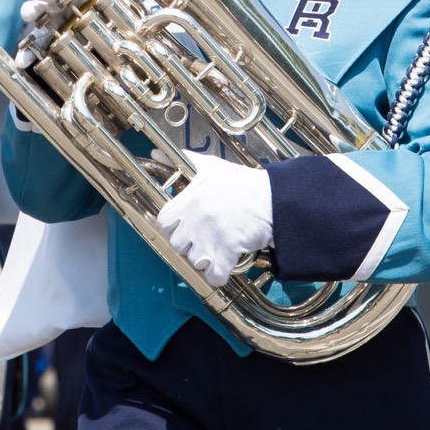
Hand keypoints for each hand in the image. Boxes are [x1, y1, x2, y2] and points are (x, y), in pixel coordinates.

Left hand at [156, 152, 273, 287]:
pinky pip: (214, 276)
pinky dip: (218, 275)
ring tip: (216, 247)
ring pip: (194, 261)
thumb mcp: (209, 165)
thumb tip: (156, 153)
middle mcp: (196, 221)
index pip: (164, 222)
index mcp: (189, 200)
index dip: (173, 226)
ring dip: (204, 258)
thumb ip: (178, 159)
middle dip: (188, 243)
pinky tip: (225, 264)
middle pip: (177, 244)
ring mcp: (211, 238)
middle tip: (203, 236)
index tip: (185, 225)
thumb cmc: (241, 183)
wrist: (273, 198)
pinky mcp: (228, 253)